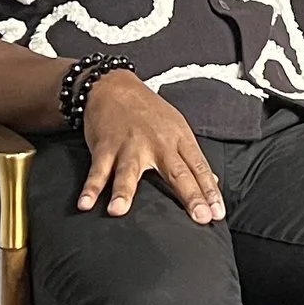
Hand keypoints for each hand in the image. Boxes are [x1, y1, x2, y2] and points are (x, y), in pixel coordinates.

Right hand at [75, 70, 226, 223]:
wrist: (113, 86)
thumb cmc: (148, 111)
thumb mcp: (176, 128)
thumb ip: (191, 158)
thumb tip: (212, 183)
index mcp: (179, 138)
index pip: (198, 167)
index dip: (209, 190)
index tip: (217, 213)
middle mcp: (157, 143)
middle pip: (176, 172)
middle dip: (190, 195)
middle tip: (200, 218)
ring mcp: (130, 145)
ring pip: (129, 170)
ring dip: (124, 191)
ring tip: (119, 211)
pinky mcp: (105, 146)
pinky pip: (97, 170)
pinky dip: (90, 187)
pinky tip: (86, 203)